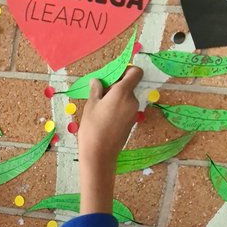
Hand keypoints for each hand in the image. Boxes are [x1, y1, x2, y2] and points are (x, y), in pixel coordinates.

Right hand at [77, 65, 141, 214]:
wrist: (99, 155)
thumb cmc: (92, 128)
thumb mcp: (91, 106)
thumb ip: (96, 90)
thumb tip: (97, 81)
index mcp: (122, 92)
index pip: (136, 72)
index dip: (127, 71)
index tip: (114, 77)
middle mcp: (132, 101)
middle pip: (129, 86)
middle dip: (116, 87)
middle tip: (100, 95)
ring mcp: (133, 113)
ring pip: (126, 98)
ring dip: (116, 99)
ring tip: (100, 110)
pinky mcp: (131, 123)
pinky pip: (126, 109)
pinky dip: (118, 109)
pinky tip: (105, 119)